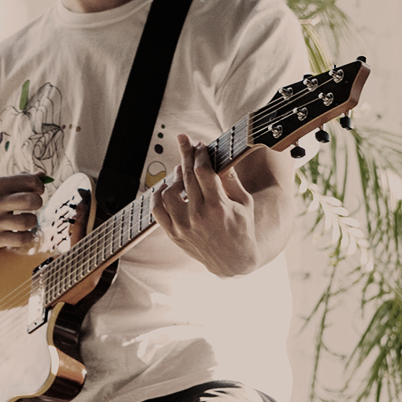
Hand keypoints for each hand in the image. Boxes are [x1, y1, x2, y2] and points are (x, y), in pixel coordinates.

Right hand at [0, 174, 45, 252]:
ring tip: (26, 219)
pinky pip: (22, 238)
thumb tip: (42, 175)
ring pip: (28, 221)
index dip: (39, 186)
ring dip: (32, 220)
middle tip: (34, 205)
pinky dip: (27, 235)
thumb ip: (17, 179)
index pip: (29, 181)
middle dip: (38, 202)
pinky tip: (22, 232)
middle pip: (31, 201)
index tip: (37, 190)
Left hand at [150, 134, 264, 276]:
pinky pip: (157, 210)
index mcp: (219, 206)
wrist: (233, 261)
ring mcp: (184, 226)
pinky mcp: (174, 234)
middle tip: (184, 140)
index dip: (200, 154)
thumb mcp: (245, 202)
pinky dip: (157, 196)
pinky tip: (165, 187)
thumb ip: (231, 179)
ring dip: (174, 177)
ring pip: (168, 192)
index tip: (199, 145)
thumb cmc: (242, 228)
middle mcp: (199, 216)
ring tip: (180, 171)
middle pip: (185, 176)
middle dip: (186, 154)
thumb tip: (220, 156)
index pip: (202, 171)